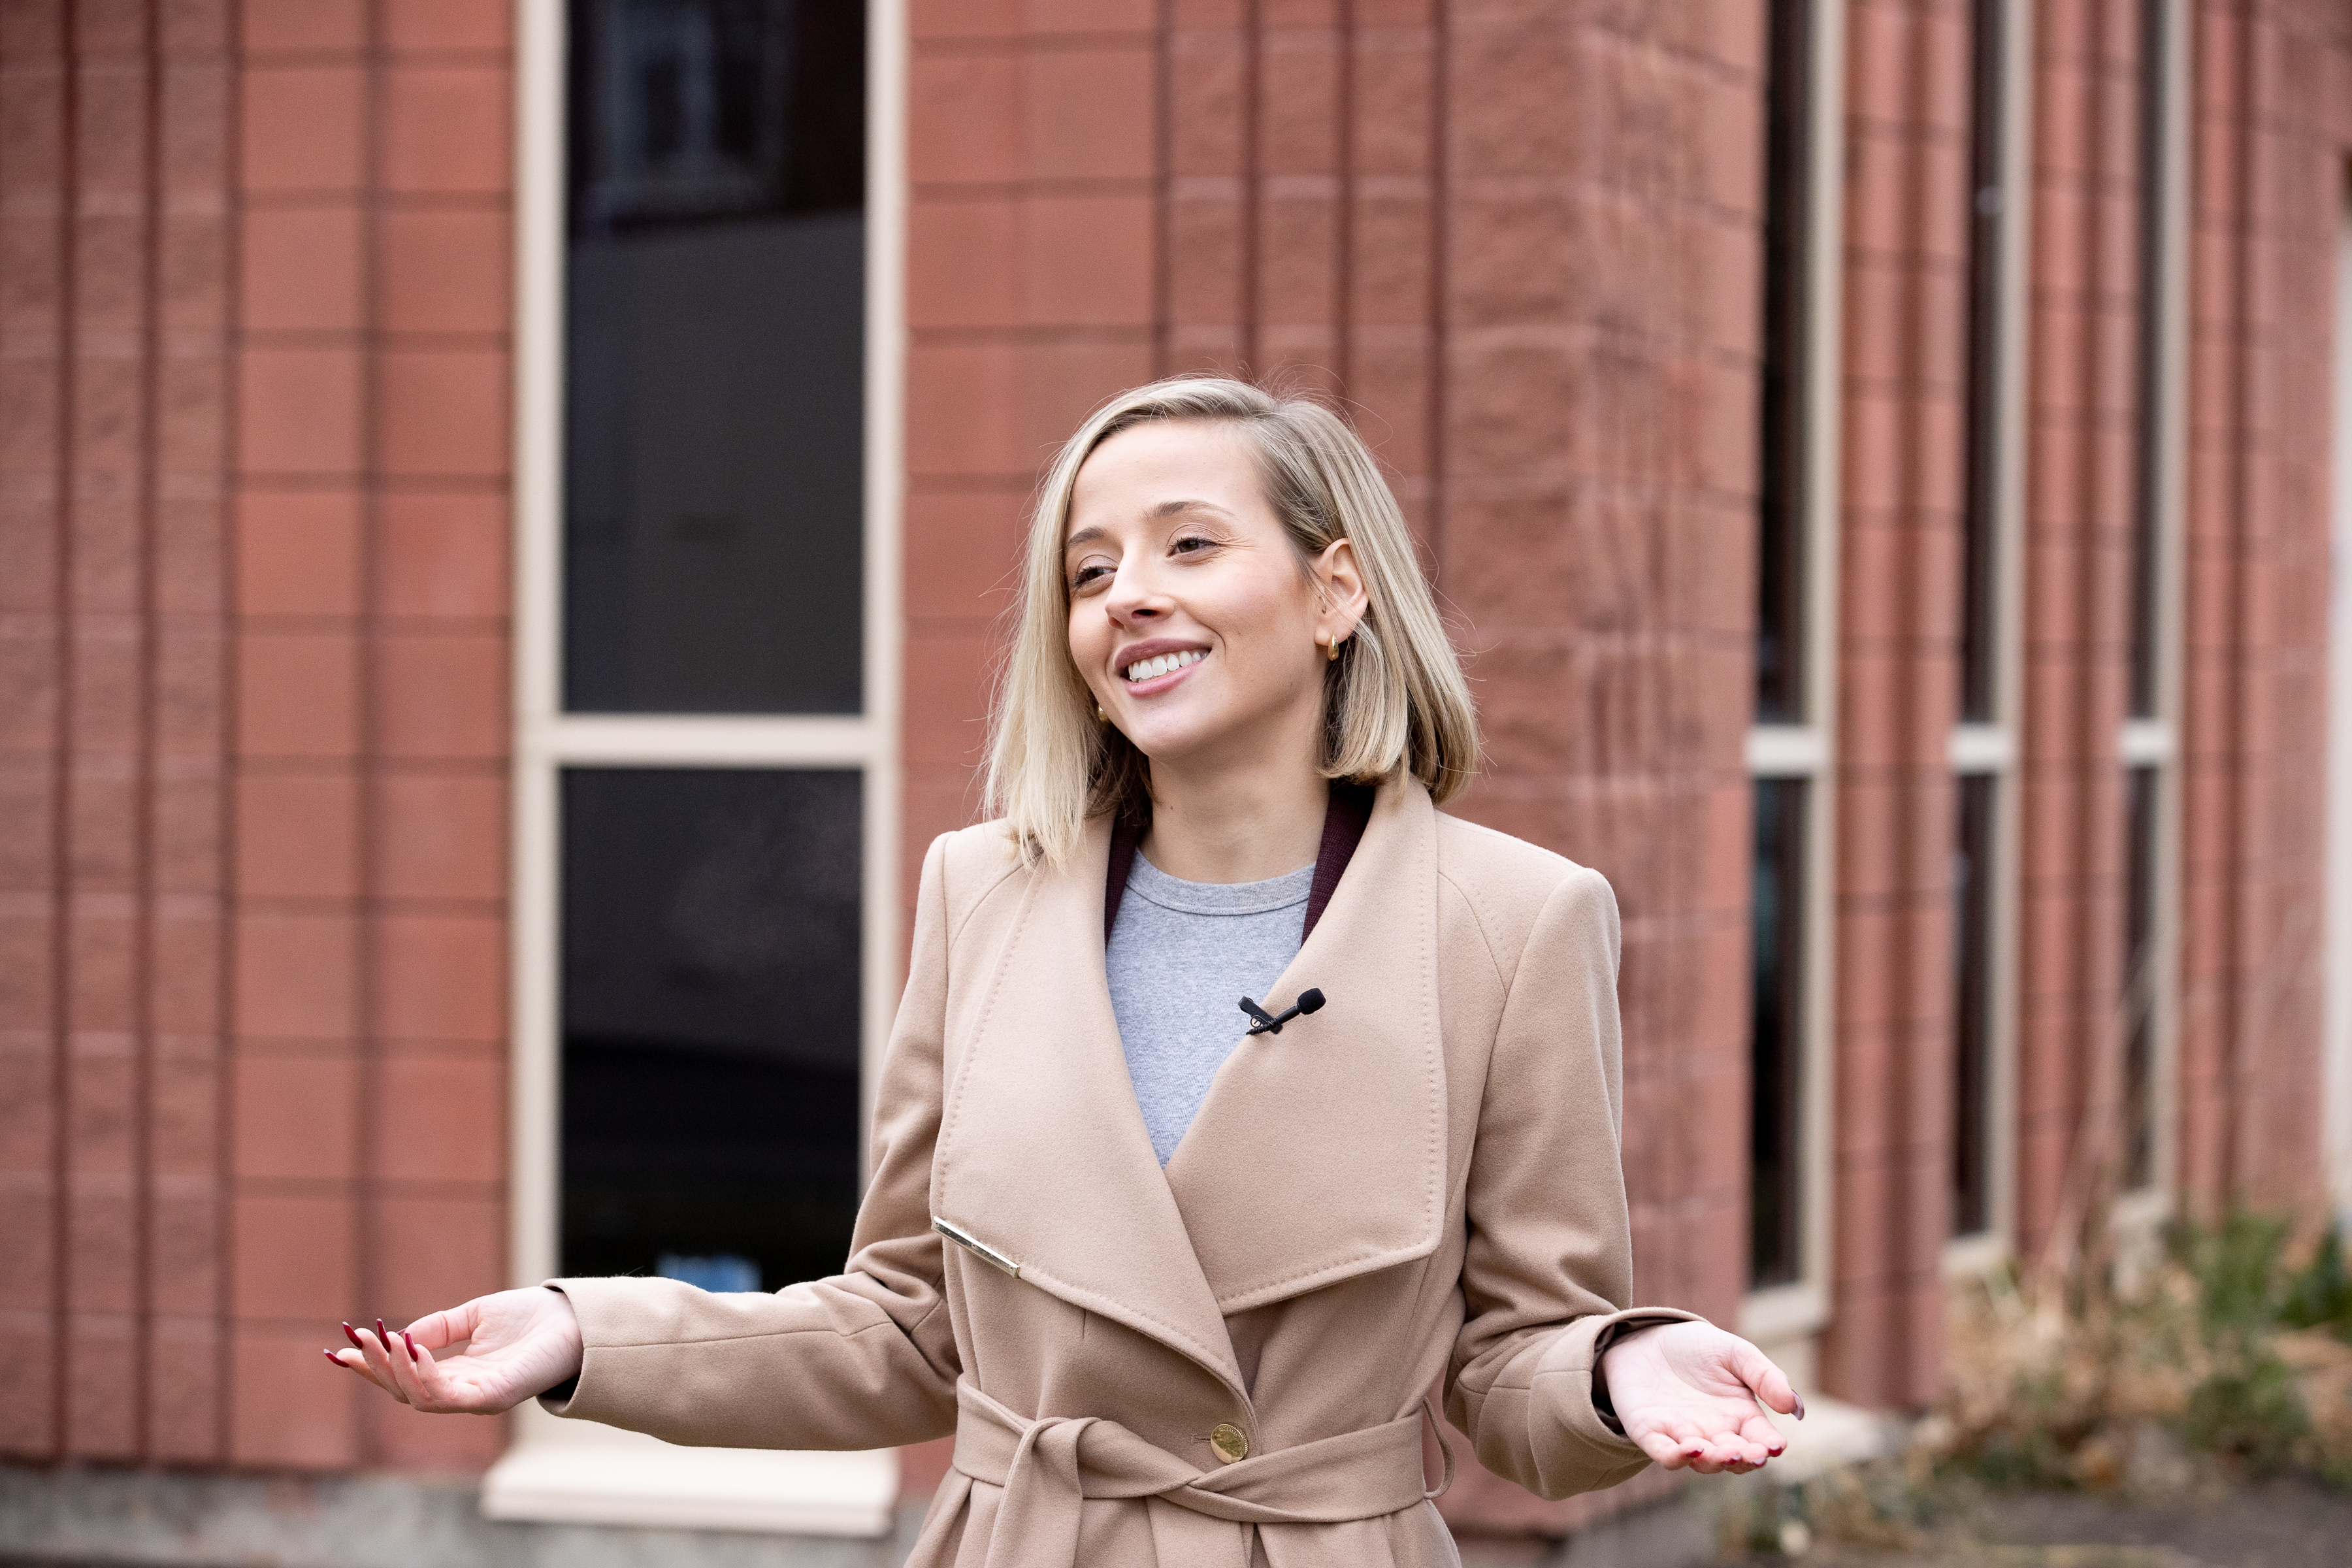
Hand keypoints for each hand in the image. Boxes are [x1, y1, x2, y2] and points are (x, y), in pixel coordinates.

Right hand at [324, 1287, 583, 1414]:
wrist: (576, 1318)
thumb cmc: (532, 1318)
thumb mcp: (476, 1316)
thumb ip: (440, 1328)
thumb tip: (400, 1337)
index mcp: (457, 1374)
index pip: (403, 1378)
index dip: (372, 1365)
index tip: (341, 1349)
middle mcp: (463, 1392)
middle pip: (404, 1392)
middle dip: (376, 1369)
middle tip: (356, 1342)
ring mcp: (478, 1399)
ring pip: (420, 1398)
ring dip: (395, 1371)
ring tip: (383, 1342)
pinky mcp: (494, 1398)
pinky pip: (448, 1395)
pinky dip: (424, 1375)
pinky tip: (412, 1349)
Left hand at [1598, 1320, 1800, 1474]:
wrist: (1649, 1338)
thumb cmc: (1698, 1348)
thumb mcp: (1736, 1353)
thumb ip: (1765, 1376)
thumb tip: (1794, 1407)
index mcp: (1741, 1418)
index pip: (1761, 1440)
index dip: (1769, 1446)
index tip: (1776, 1445)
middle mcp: (1715, 1434)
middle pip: (1734, 1457)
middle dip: (1743, 1458)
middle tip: (1751, 1454)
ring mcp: (1683, 1436)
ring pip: (1702, 1460)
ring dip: (1712, 1460)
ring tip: (1721, 1451)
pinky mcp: (1650, 1432)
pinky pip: (1664, 1452)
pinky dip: (1675, 1456)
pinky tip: (1687, 1449)